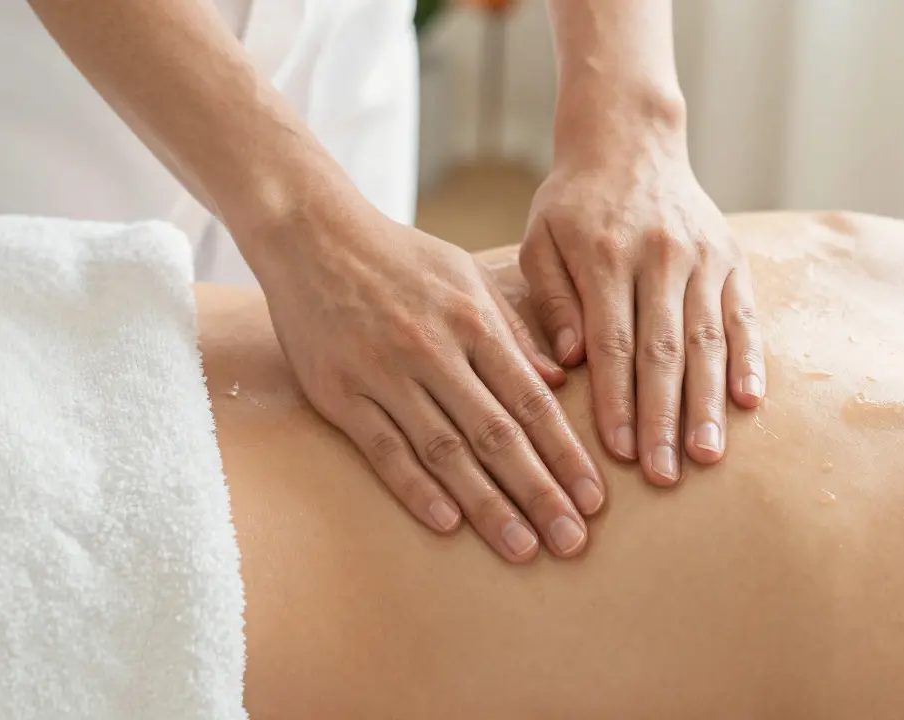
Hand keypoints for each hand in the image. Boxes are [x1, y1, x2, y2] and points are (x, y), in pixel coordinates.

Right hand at [254, 206, 606, 561]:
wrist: (310, 234)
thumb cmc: (397, 256)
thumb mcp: (466, 276)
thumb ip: (513, 329)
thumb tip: (561, 381)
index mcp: (472, 321)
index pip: (530, 401)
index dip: (565, 454)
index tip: (593, 499)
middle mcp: (432, 350)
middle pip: (496, 434)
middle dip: (539, 492)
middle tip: (571, 541)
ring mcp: (383, 374)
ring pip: (444, 451)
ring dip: (487, 504)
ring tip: (522, 547)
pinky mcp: (337, 392)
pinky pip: (383, 449)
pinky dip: (415, 488)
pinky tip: (447, 523)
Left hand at [519, 137, 765, 485]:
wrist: (629, 142)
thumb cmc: (572, 205)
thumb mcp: (539, 241)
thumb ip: (552, 300)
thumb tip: (569, 363)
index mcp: (605, 255)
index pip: (612, 342)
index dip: (617, 400)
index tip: (619, 451)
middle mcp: (660, 257)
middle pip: (664, 351)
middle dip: (664, 418)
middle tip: (663, 475)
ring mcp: (702, 258)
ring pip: (708, 341)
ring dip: (708, 403)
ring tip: (706, 456)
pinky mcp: (732, 259)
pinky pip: (744, 317)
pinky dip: (749, 361)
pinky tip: (748, 404)